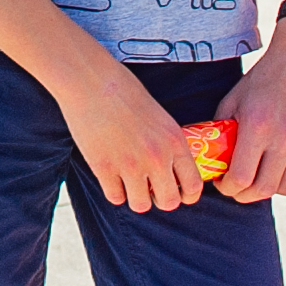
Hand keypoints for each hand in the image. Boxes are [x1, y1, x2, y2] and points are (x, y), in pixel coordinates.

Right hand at [64, 69, 203, 214]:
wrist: (91, 81)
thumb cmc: (125, 91)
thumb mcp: (161, 117)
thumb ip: (168, 144)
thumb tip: (170, 169)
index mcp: (175, 141)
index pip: (193, 185)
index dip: (187, 195)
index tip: (179, 193)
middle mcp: (157, 157)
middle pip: (169, 202)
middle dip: (161, 199)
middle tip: (151, 189)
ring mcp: (130, 165)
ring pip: (141, 205)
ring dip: (136, 197)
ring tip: (129, 183)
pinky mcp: (104, 168)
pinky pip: (115, 197)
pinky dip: (114, 191)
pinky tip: (111, 176)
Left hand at [213, 33, 285, 200]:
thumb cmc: (264, 78)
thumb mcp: (234, 99)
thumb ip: (222, 129)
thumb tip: (210, 157)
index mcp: (257, 126)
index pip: (240, 178)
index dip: (227, 188)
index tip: (222, 182)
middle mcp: (284, 138)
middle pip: (263, 190)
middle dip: (244, 195)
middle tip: (237, 187)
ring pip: (285, 188)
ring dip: (268, 189)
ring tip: (259, 175)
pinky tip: (280, 170)